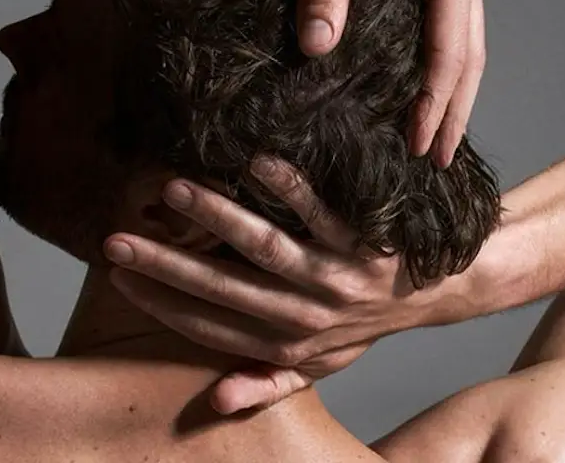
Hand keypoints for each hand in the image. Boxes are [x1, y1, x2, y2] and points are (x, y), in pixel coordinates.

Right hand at [103, 157, 458, 412]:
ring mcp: (337, 277)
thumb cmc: (369, 322)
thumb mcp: (321, 365)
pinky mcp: (367, 242)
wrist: (449, 289)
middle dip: (166, 265)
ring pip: (267, 248)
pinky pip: (323, 213)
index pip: (209, 326)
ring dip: (217, 219)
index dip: (160, 303)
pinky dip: (291, 190)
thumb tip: (214, 402)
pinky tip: (256, 162)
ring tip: (174, 191)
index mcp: (289, 344)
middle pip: (224, 288)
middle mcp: (309, 315)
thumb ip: (267, 382)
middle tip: (116, 240)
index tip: (115, 275)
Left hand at [294, 0, 485, 166]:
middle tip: (436, 163)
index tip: (416, 147)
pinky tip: (424, 88)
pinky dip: (443, 62)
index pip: (450, 51)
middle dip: (456, 111)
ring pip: (466, 41)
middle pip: (472, 55)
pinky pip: (450, 23)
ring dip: (454, 91)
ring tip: (435, 139)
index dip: (435, 105)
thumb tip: (316, 50)